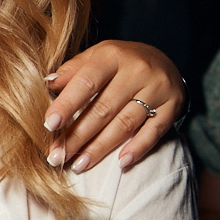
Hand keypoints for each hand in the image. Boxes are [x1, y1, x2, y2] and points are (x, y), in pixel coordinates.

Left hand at [45, 40, 184, 172]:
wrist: (161, 60)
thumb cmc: (118, 63)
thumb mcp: (95, 57)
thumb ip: (71, 71)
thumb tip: (46, 84)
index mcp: (112, 55)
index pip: (86, 82)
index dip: (67, 105)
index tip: (49, 126)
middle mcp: (137, 70)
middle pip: (103, 108)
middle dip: (78, 135)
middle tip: (58, 156)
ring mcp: (157, 88)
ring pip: (125, 124)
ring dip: (100, 148)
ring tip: (79, 164)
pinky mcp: (173, 106)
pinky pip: (154, 131)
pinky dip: (137, 148)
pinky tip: (121, 163)